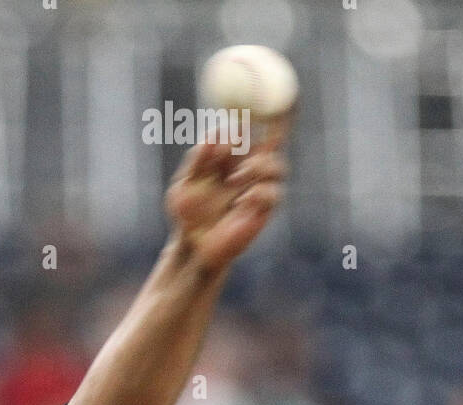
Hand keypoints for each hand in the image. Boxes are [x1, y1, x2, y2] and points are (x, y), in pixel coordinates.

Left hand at [165, 116, 289, 272]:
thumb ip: (197, 160)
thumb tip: (214, 133)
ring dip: (258, 167)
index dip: (264, 111)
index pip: (254, 127)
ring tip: (234, 179)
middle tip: (240, 143)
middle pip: (275, 140)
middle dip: (267, 135)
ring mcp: (259, 188)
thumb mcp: (184, 185)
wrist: (191, 247)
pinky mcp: (262, 211)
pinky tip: (240, 200)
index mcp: (233, 155)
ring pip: (278, 166)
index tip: (260, 99)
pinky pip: (273, 194)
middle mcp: (250, 167)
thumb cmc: (186, 214)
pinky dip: (258, 192)